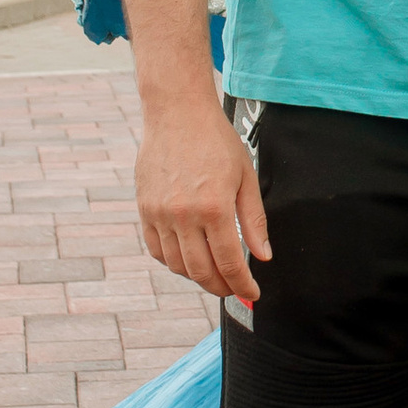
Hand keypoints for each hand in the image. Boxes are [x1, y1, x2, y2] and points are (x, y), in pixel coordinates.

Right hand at [135, 98, 268, 308]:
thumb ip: (254, 220)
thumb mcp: (245, 177)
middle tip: (234, 290)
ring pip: (177, 265)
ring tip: (214, 275)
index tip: (252, 293)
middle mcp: (184, 215)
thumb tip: (262, 257)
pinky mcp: (144, 210)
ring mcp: (160, 214)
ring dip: (197, 277)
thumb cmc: (217, 141)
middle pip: (201, 271)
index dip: (242, 285)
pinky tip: (189, 260)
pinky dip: (173, 263)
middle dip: (221, 288)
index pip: (230, 262)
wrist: (177, 114)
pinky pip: (157, 250)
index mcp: (214, 207)